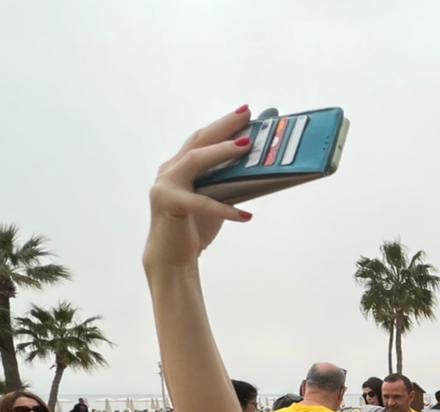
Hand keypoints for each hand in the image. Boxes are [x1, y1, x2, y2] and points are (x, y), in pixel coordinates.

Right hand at [143, 107, 255, 272]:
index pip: (202, 139)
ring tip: (247, 146)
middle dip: (224, 126)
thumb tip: (260, 168)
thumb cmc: (195, 228)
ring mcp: (165, 185)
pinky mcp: (168, 204)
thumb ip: (227, 183)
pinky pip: (201, 203)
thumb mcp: (215, 199)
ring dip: (221, 152)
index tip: (246, 112)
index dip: (223, 124)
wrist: (172, 258)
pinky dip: (225, 209)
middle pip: (198, 140)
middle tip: (248, 114)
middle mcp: (169, 170)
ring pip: (195, 161)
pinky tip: (246, 215)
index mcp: (179, 166)